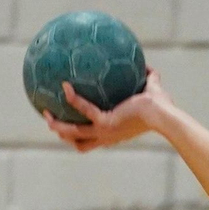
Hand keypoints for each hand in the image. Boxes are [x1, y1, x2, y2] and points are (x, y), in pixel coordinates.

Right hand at [43, 67, 170, 151]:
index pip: (94, 139)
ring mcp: (105, 132)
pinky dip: (74, 99)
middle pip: (79, 143)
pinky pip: (84, 110)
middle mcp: (108, 136)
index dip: (80, 136)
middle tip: (50, 120)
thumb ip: (149, 78)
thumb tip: (147, 65)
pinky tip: (65, 85)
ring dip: (58, 125)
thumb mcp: (154, 91)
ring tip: (45, 111)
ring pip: (74, 134)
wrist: (163, 115)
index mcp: (115, 132)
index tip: (70, 124)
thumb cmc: (163, 107)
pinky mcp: (106, 123)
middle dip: (63, 135)